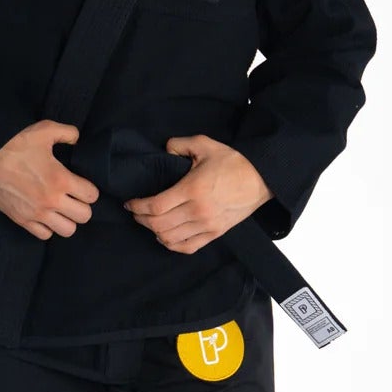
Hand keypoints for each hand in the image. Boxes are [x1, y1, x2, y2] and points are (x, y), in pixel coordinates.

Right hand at [0, 119, 100, 239]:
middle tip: (74, 197)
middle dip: (83, 206)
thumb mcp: (45, 129)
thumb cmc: (14, 144)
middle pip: (84, 216)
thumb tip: (76, 139)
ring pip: (68, 230)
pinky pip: (44, 235)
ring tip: (61, 209)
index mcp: (61, 179)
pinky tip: (45, 215)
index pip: (92, 196)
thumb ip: (67, 133)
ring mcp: (37, 213)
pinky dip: (48, 228)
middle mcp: (52, 201)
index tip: (82, 185)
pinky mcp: (22, 220)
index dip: (90, 190)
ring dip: (68, 220)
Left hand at [122, 135, 272, 253]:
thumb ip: (179, 144)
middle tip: (136, 212)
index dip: (137, 206)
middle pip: (158, 224)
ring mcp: (207, 225)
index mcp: (192, 189)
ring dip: (154, 232)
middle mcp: (198, 211)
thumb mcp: (204, 144)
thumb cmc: (234, 162)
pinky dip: (171, 245)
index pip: (155, 205)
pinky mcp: (215, 233)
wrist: (261, 179)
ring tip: (149, 222)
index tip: (130, 203)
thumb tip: (164, 150)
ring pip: (170, 238)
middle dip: (141, 219)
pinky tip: (165, 237)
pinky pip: (187, 247)